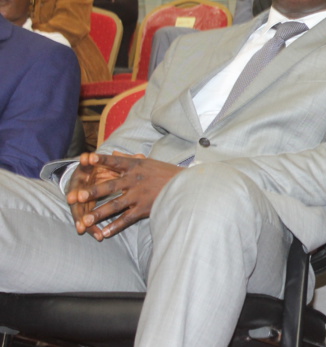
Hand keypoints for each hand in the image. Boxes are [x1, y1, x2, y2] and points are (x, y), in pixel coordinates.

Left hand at [66, 153, 182, 240]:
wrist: (186, 186)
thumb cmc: (166, 173)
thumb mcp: (149, 162)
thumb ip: (129, 159)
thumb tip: (114, 153)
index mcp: (135, 166)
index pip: (115, 162)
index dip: (100, 160)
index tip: (86, 158)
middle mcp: (135, 180)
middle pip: (110, 186)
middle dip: (92, 192)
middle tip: (76, 197)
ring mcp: (139, 195)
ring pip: (115, 206)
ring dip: (99, 213)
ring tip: (84, 221)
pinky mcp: (145, 209)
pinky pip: (127, 219)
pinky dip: (115, 227)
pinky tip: (104, 233)